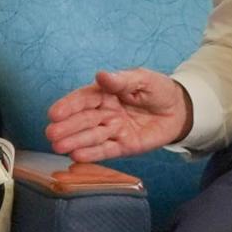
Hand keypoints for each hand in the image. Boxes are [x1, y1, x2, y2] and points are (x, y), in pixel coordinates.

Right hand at [45, 68, 192, 162]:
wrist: (180, 109)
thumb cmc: (157, 89)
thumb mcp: (142, 79)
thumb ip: (122, 80)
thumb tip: (101, 75)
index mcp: (106, 93)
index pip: (84, 99)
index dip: (69, 105)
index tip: (54, 112)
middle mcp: (105, 112)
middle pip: (84, 120)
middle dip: (67, 127)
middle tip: (51, 133)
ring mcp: (113, 130)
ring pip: (91, 136)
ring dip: (74, 141)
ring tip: (58, 146)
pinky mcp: (123, 146)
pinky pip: (106, 150)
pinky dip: (92, 154)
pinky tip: (76, 156)